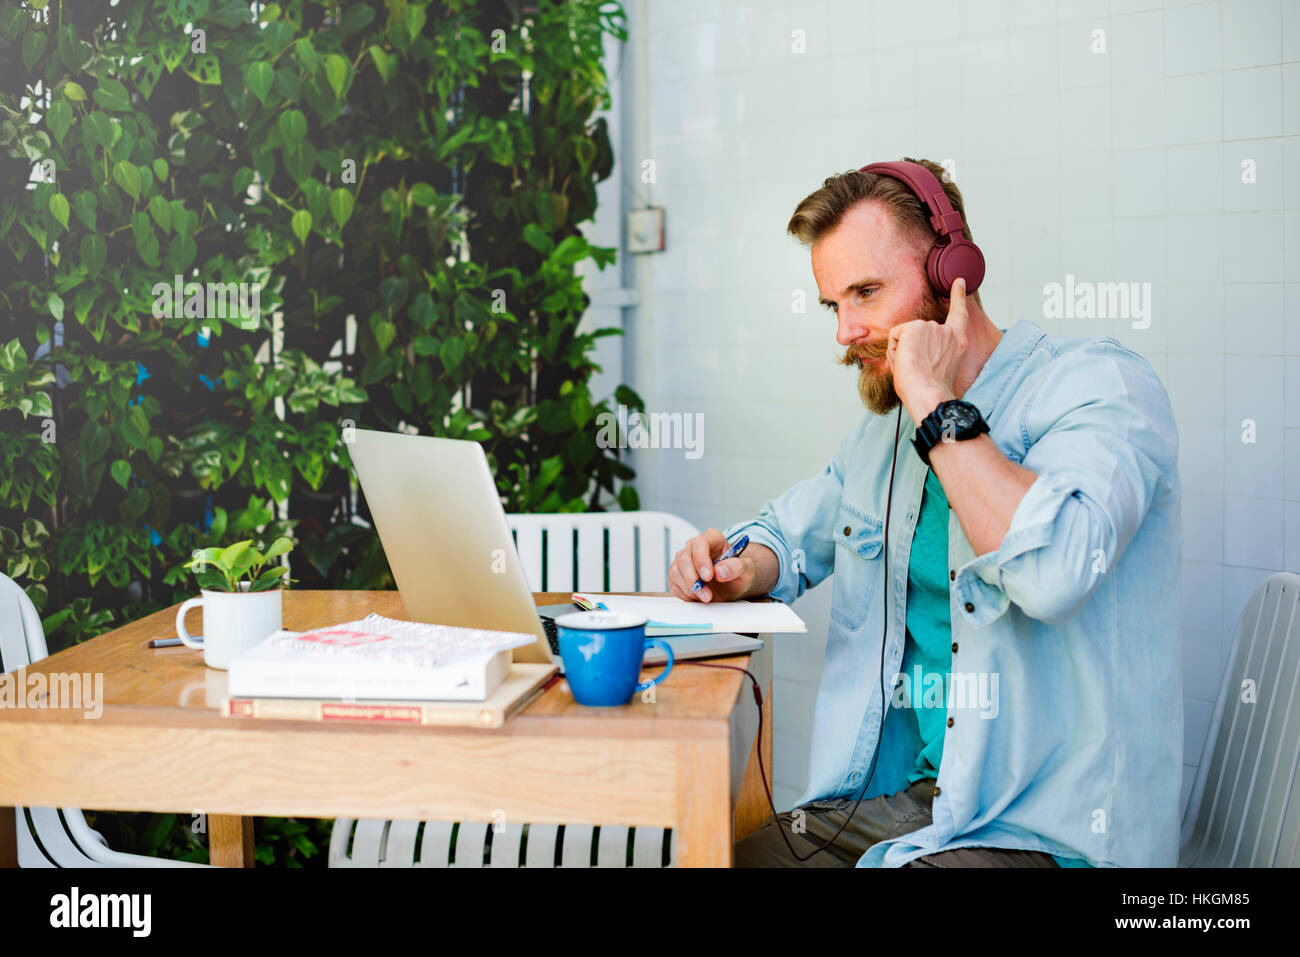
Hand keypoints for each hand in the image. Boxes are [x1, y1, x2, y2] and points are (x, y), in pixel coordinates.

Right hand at [668, 527, 756, 602]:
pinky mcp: (677, 575)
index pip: (700, 544)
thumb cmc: (737, 573)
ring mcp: (683, 560)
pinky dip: (685, 594)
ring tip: (707, 597)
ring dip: (690, 589)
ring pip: (676, 572)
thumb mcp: (747, 570)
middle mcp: (694, 547)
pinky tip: (698, 596)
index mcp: (712, 538)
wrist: (731, 585)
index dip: (701, 560)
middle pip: (684, 559)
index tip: (708, 576)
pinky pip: (674, 584)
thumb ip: (738, 567)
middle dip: (694, 580)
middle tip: (707, 595)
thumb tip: (721, 570)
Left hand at [886, 277, 966, 423]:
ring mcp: (932, 327)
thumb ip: (932, 352)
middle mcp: (947, 332)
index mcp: (957, 342)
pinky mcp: (915, 327)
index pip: (959, 313)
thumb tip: (907, 349)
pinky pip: (894, 336)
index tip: (959, 281)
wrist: (927, 393)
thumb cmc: (929, 389)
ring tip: (912, 368)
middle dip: (910, 350)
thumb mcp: (937, 367)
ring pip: (905, 337)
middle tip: (918, 370)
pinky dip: (893, 350)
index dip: (958, 296)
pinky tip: (903, 360)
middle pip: (918, 333)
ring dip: (901, 353)